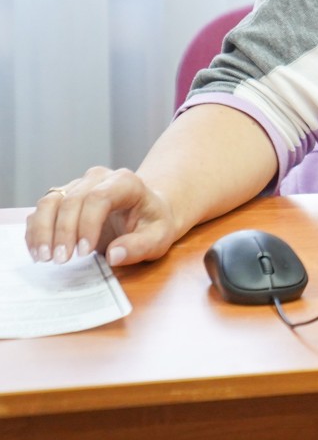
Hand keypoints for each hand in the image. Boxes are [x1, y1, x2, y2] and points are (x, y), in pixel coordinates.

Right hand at [24, 167, 183, 266]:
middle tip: (62, 260)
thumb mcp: (159, 238)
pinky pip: (41, 211)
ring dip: (43, 231)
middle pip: (72, 200)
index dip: (87, 224)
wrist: (145, 213)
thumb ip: (140, 246)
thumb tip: (114, 255)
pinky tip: (39, 252)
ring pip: (50, 201)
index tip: (83, 252)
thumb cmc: (152, 225)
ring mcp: (77, 185)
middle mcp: (98, 178)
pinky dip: (36, 231)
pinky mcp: (62, 198)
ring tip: (45, 258)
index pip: (99, 197)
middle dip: (63, 232)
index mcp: (126, 182)